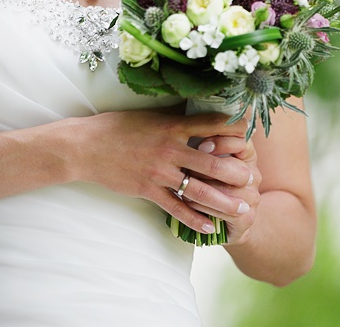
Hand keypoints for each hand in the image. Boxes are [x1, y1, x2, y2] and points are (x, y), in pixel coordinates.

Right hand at [73, 109, 253, 234]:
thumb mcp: (148, 115)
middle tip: (254, 180)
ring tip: (242, 208)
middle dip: (236, 172)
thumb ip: (173, 117)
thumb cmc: (117, 126)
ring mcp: (159, 172)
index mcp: (172, 126)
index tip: (251, 135)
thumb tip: (196, 112)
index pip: (211, 125)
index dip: (234, 130)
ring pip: (199, 189)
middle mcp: (170, 148)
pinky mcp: (148, 190)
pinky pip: (176, 208)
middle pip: (212, 161)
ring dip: (223, 201)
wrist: (86, 146)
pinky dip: (194, 220)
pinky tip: (209, 227)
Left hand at [183, 133, 261, 244]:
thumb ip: (206, 137)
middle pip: (233, 167)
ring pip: (228, 191)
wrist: (226, 216)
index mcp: (247, 154)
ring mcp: (252, 196)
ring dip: (203, 189)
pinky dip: (205, 208)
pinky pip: (226, 212)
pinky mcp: (246, 217)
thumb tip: (190, 122)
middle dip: (208, 168)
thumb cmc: (210, 178)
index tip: (201, 146)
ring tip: (181, 186)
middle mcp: (252, 174)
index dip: (222, 142)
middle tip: (187, 168)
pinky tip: (189, 202)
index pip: (241, 140)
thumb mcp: (210, 155)